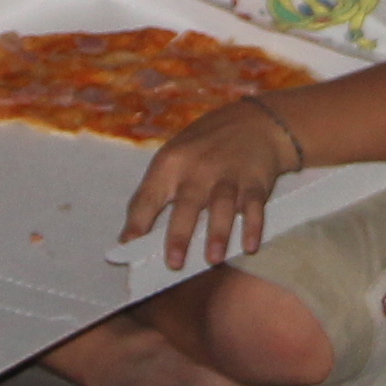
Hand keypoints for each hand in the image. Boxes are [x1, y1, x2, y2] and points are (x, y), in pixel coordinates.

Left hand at [121, 95, 296, 269]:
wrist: (256, 122)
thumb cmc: (206, 146)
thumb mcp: (175, 156)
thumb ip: (158, 190)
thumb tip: (135, 234)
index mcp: (170, 163)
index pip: (148, 197)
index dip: (137, 223)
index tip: (128, 247)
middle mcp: (197, 168)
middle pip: (187, 204)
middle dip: (179, 234)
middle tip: (174, 263)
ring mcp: (228, 174)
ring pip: (221, 205)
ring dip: (218, 233)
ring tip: (213, 259)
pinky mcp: (255, 180)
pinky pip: (253, 205)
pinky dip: (253, 226)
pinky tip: (249, 245)